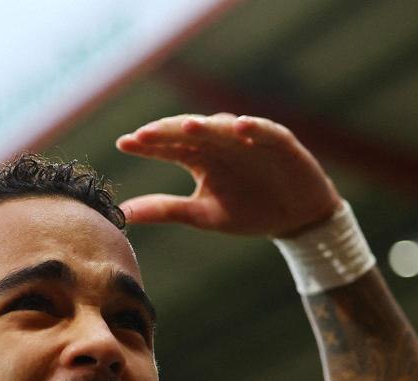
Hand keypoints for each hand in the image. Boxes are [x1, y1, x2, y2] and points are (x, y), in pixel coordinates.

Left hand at [116, 113, 341, 237]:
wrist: (295, 218)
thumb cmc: (248, 211)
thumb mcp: (203, 214)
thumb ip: (165, 210)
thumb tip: (122, 215)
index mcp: (199, 157)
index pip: (168, 146)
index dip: (147, 145)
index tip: (123, 144)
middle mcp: (219, 143)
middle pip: (190, 133)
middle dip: (168, 132)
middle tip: (144, 135)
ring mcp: (249, 140)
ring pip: (223, 128)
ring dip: (207, 126)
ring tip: (187, 127)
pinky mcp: (278, 141)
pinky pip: (264, 131)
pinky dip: (253, 128)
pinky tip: (240, 127)